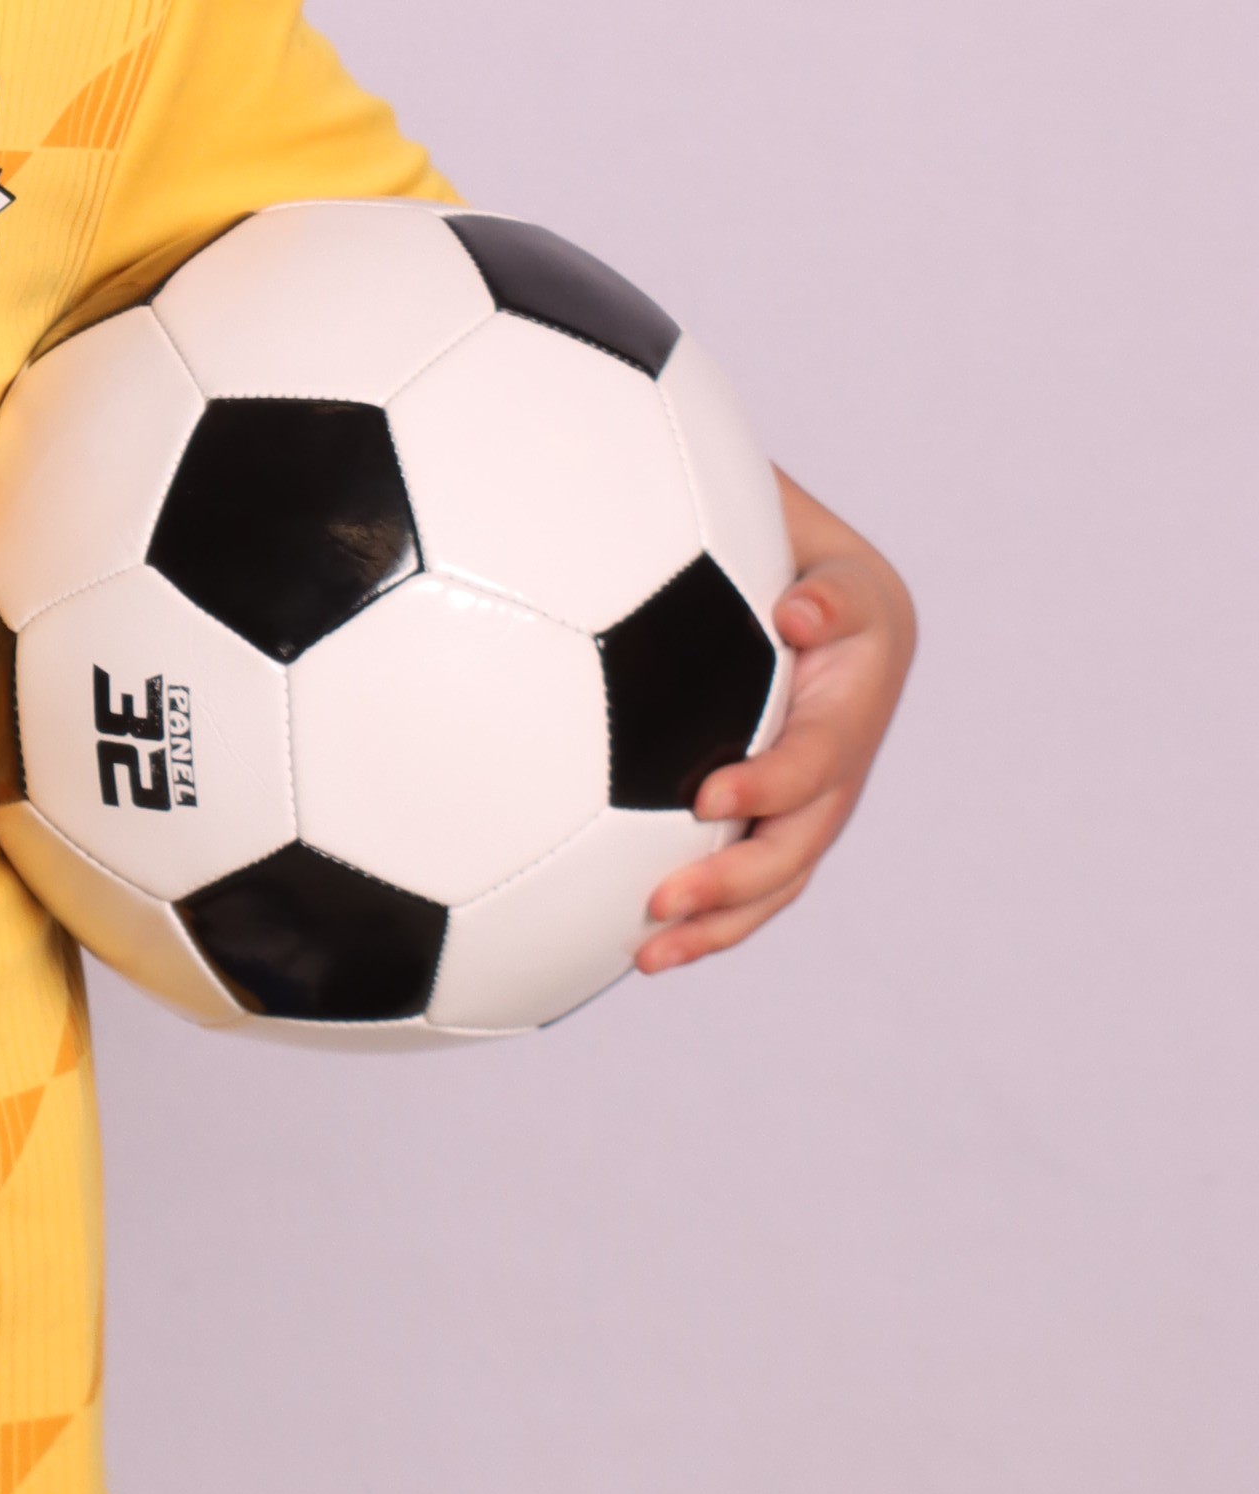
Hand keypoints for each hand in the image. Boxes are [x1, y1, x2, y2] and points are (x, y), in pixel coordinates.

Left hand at [638, 473, 914, 971]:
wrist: (809, 577)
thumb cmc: (787, 541)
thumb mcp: (808, 537)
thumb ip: (816, 578)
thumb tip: (801, 615)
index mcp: (856, 696)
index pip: (817, 756)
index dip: (772, 783)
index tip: (709, 797)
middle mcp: (844, 761)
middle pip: (799, 843)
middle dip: (736, 882)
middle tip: (663, 903)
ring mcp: (814, 799)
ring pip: (775, 880)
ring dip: (718, 923)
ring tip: (646, 956)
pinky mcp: (778, 817)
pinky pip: (748, 880)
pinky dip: (705, 918)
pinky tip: (637, 946)